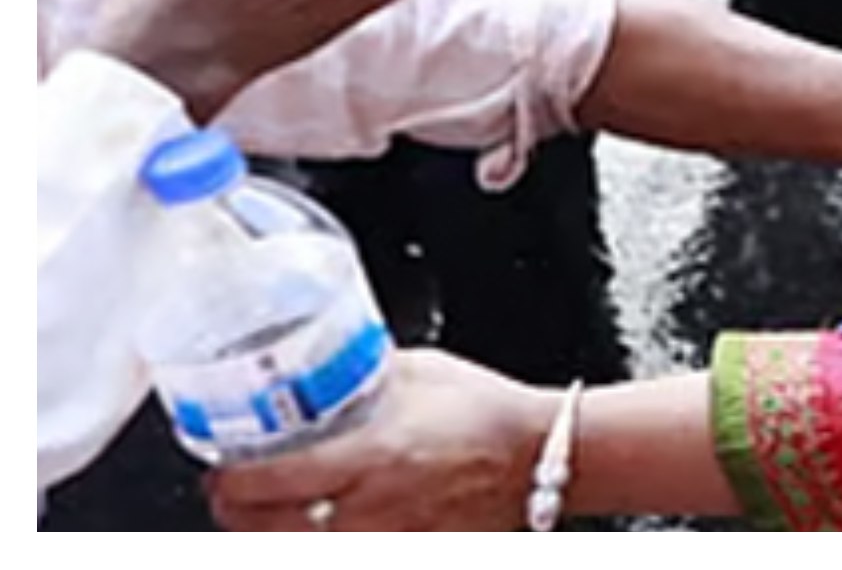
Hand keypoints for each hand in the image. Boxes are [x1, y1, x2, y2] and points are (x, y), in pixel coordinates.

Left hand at [206, 350, 552, 531]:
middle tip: (231, 490)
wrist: (543, 454)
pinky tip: (317, 523)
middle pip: (259, 531)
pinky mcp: (402, 551)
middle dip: (233, 511)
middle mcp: (370, 507)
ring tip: (265, 511)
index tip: (222, 462)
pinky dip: (315, 538)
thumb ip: (362, 376)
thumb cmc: (490, 412)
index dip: (225, 476)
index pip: (261, 482)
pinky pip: (339, 549)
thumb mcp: (418, 373)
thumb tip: (320, 367)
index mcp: (371, 454)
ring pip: (291, 550)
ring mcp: (384, 539)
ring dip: (268, 531)